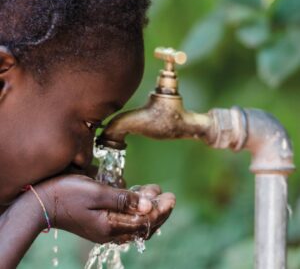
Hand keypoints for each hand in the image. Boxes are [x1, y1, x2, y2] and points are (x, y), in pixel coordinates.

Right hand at [34, 175, 174, 242]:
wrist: (41, 202)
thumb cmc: (67, 194)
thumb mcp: (96, 193)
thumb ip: (123, 200)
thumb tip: (148, 205)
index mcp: (111, 226)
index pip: (144, 222)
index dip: (160, 210)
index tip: (171, 197)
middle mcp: (110, 232)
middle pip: (142, 225)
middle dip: (158, 210)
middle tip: (169, 196)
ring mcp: (105, 228)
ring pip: (134, 222)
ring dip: (147, 208)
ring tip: (156, 192)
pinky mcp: (100, 222)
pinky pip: (124, 219)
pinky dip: (135, 209)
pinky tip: (138, 197)